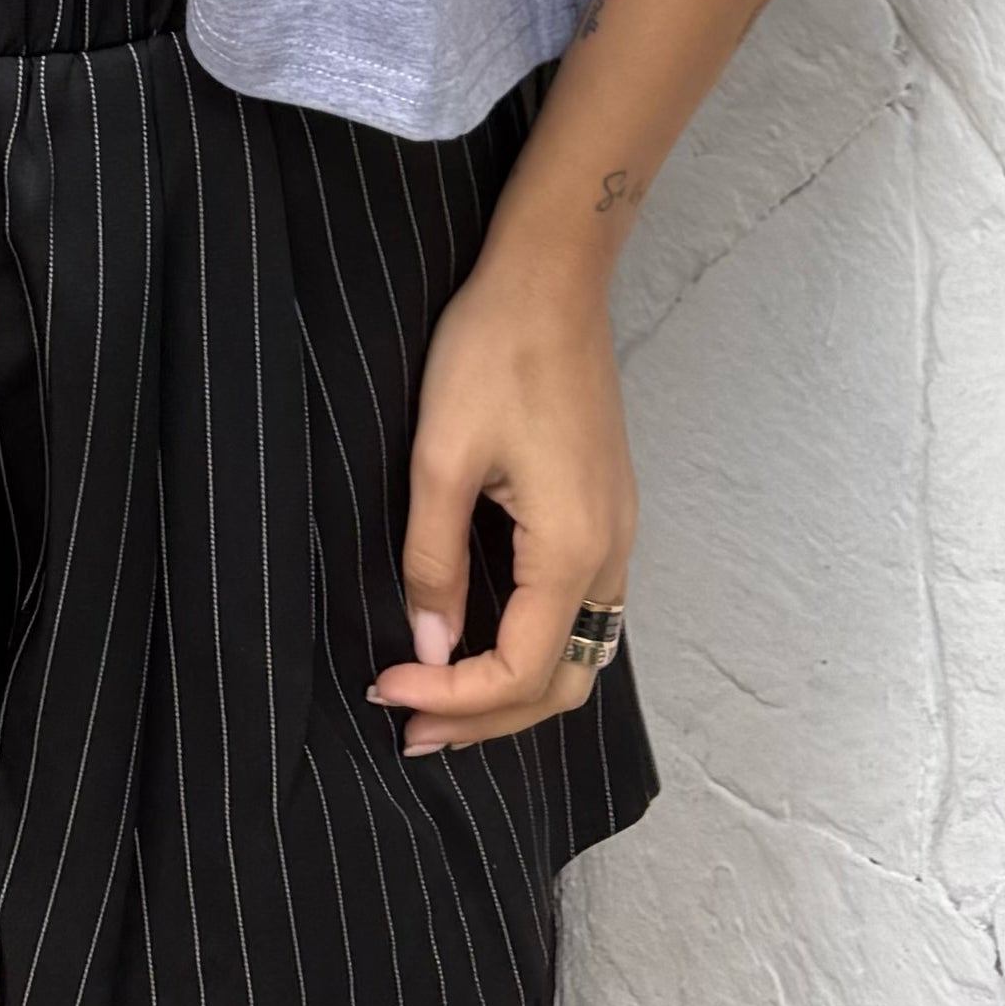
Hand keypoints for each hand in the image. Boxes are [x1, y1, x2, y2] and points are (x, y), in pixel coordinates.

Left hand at [368, 237, 636, 755]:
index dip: (453, 699)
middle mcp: (610, 556)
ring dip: (512, 691)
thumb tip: (429, 651)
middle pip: (560, 682)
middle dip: (487, 719)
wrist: (552, 275)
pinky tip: (483, 642)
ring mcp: (618, 535)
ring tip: (440, 702)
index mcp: (573, 548)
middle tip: (411, 730)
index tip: (386, 688)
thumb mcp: (441, 456)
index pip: (519, 671)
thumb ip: (433, 561)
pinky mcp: (608, 513)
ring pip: (578, 654)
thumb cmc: (492, 352)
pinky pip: (581, 613)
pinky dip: (535, 649)